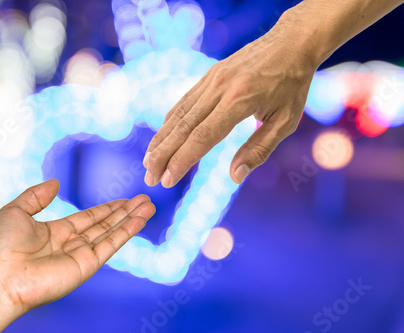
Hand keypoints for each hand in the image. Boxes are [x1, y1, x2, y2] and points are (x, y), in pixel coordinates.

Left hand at [0, 179, 154, 332]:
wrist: (0, 275)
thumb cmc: (1, 246)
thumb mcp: (16, 210)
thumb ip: (37, 195)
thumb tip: (56, 182)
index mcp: (55, 232)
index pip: (88, 218)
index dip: (107, 208)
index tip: (124, 200)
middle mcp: (71, 244)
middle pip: (105, 224)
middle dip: (125, 212)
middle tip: (145, 200)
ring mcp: (80, 255)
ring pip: (112, 233)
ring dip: (131, 219)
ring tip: (149, 206)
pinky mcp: (87, 266)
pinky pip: (110, 245)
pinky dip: (127, 232)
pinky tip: (140, 220)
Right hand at [143, 19, 317, 186]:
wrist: (291, 41)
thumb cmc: (293, 85)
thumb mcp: (286, 121)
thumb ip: (259, 149)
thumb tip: (234, 177)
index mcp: (239, 100)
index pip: (202, 136)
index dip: (182, 161)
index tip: (167, 181)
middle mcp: (219, 88)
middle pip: (183, 127)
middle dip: (163, 155)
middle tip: (149, 179)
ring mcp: (211, 79)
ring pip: (178, 114)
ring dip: (161, 140)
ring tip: (148, 162)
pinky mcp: (209, 75)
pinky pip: (184, 102)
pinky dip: (169, 122)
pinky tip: (162, 137)